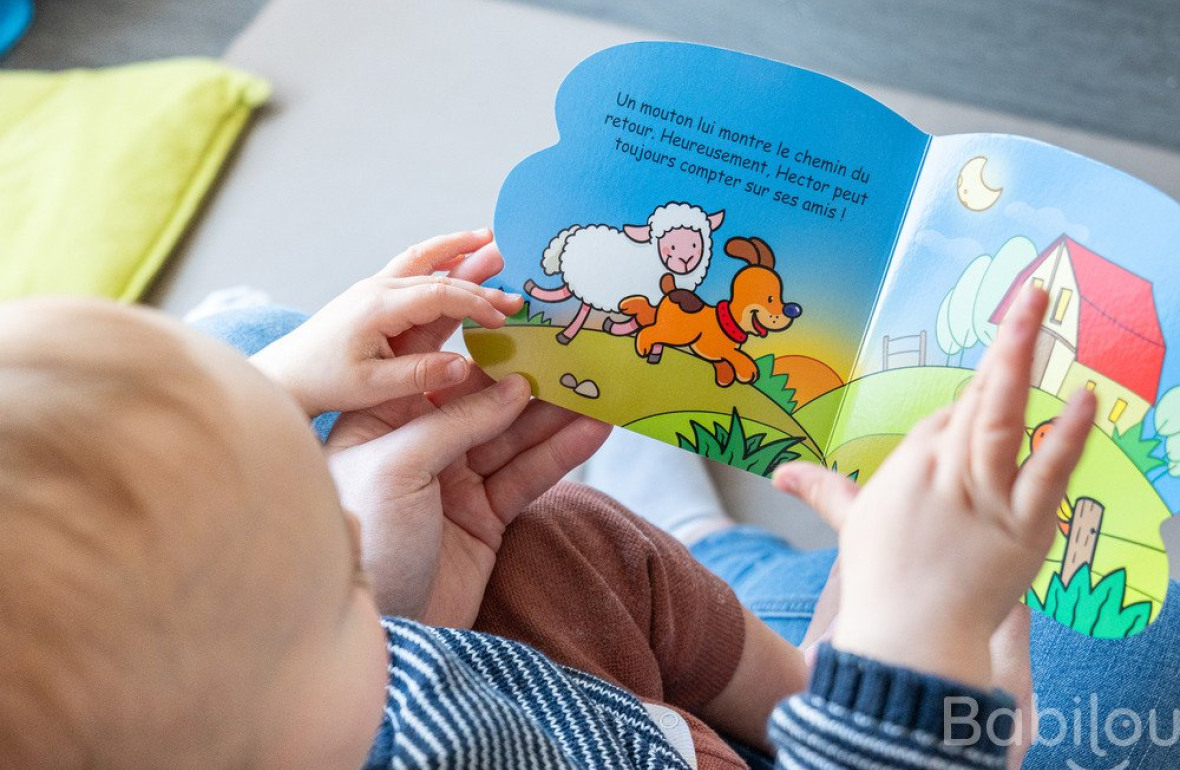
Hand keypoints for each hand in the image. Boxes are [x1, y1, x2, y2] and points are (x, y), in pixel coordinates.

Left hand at [250, 229, 522, 416]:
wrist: (286, 376)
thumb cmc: (324, 382)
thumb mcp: (373, 386)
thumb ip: (419, 375)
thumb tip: (464, 366)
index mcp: (379, 306)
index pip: (440, 294)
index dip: (477, 303)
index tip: (505, 318)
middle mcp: (377, 288)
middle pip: (437, 271)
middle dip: (478, 274)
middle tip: (514, 277)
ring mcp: (374, 287)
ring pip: (422, 258)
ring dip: (456, 248)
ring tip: (487, 238)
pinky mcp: (373, 295)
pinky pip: (412, 268)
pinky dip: (439, 259)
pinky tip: (457, 259)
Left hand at [320, 232, 610, 625]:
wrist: (376, 636)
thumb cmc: (363, 541)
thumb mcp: (398, 467)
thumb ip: (456, 422)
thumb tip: (512, 387)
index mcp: (381, 417)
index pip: (431, 358)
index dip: (469, 325)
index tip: (514, 296)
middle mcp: (419, 441)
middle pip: (484, 394)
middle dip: (529, 367)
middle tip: (574, 336)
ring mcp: (454, 479)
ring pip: (514, 433)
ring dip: (557, 409)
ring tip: (602, 379)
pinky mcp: (485, 517)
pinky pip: (529, 475)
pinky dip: (562, 452)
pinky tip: (595, 427)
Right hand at [774, 286, 1095, 689]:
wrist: (906, 637)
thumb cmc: (881, 580)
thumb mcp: (850, 525)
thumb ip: (822, 490)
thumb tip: (778, 473)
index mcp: (908, 466)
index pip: (949, 415)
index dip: (976, 398)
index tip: (1000, 376)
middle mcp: (943, 471)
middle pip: (975, 397)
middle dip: (1006, 343)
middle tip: (1032, 293)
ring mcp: (983, 497)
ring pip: (1002, 419)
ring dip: (1022, 363)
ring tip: (1043, 312)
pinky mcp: (1022, 526)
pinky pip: (1045, 472)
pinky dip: (1065, 435)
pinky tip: (1082, 397)